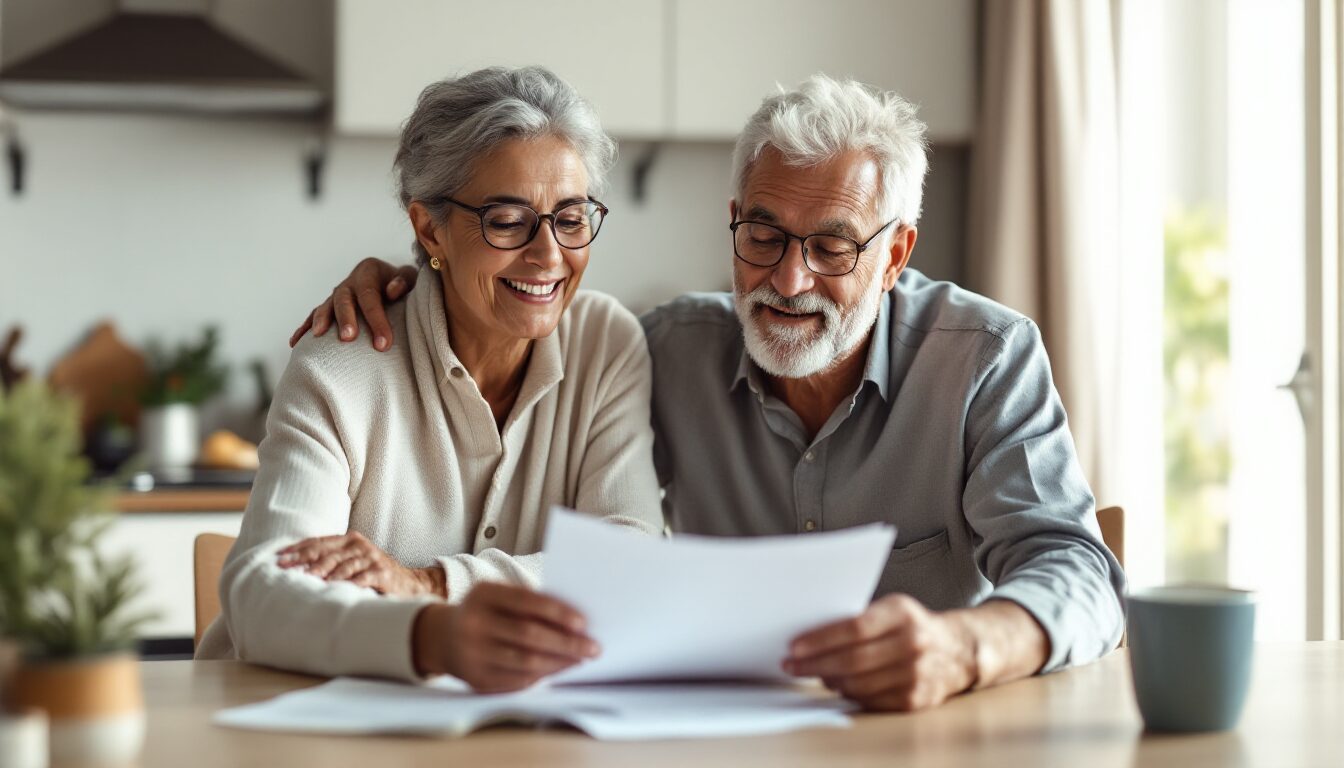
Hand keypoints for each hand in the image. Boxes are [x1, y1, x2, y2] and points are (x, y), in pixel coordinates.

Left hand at [277, 531, 444, 597]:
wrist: (410, 584)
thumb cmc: (374, 574)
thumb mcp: (352, 563)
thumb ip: (331, 561)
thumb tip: (297, 569)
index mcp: (349, 540)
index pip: (319, 542)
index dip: (298, 549)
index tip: (279, 557)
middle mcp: (359, 545)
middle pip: (327, 552)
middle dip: (304, 560)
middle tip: (286, 568)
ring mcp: (371, 558)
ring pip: (342, 564)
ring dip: (323, 571)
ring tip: (307, 578)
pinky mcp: (382, 573)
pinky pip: (362, 577)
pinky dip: (348, 582)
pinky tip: (335, 588)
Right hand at [289, 258, 418, 349]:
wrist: (393, 282)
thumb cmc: (403, 284)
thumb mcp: (409, 278)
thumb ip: (403, 281)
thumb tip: (392, 290)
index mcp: (369, 271)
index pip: (370, 296)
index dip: (376, 320)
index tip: (383, 344)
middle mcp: (350, 282)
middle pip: (344, 300)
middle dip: (345, 319)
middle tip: (348, 338)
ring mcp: (337, 295)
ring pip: (326, 306)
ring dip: (321, 321)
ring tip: (317, 336)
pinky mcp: (330, 307)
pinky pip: (314, 316)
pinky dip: (304, 328)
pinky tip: (295, 343)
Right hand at [412, 582, 598, 691]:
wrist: (443, 637)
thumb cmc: (486, 612)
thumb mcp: (499, 597)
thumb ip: (529, 603)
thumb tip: (574, 622)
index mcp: (483, 595)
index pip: (526, 602)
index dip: (557, 613)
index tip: (583, 623)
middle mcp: (473, 623)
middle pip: (528, 635)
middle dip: (566, 643)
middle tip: (592, 647)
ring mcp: (472, 653)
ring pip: (525, 661)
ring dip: (559, 662)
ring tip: (580, 659)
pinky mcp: (476, 678)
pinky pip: (516, 680)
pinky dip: (543, 675)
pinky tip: (559, 669)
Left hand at [783, 594, 977, 711]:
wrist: (958, 650)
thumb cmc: (912, 625)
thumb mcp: (891, 608)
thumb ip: (859, 618)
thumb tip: (811, 634)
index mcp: (903, 613)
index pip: (855, 628)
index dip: (821, 639)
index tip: (795, 646)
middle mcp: (914, 643)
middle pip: (853, 659)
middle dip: (815, 664)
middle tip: (792, 665)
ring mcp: (917, 674)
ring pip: (859, 683)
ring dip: (829, 680)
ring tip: (812, 672)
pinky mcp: (916, 699)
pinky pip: (871, 700)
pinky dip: (849, 694)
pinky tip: (837, 685)